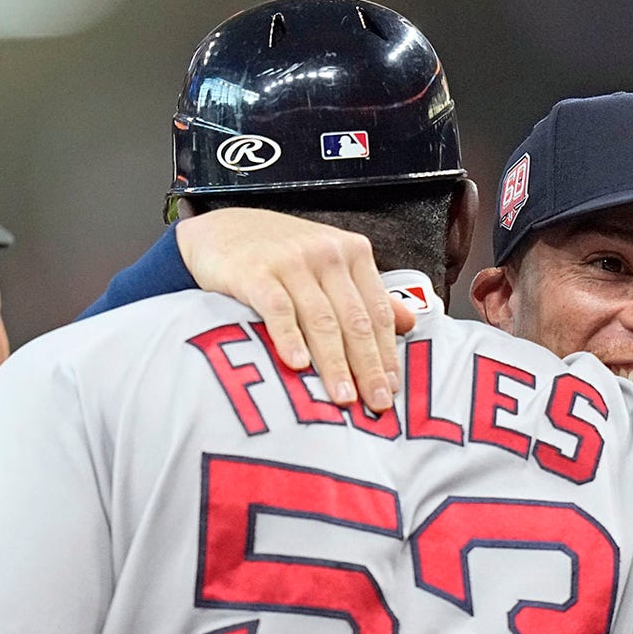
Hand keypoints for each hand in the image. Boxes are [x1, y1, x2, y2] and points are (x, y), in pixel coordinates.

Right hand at [176, 208, 414, 411]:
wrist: (222, 230)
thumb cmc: (282, 255)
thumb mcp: (331, 265)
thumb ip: (368, 293)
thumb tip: (410, 323)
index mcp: (353, 253)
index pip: (378, 311)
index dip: (388, 353)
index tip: (393, 388)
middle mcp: (328, 254)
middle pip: (355, 319)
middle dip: (368, 366)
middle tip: (377, 403)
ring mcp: (292, 261)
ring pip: (322, 319)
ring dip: (334, 362)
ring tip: (343, 397)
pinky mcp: (255, 271)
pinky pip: (278, 309)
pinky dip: (290, 338)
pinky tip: (298, 366)